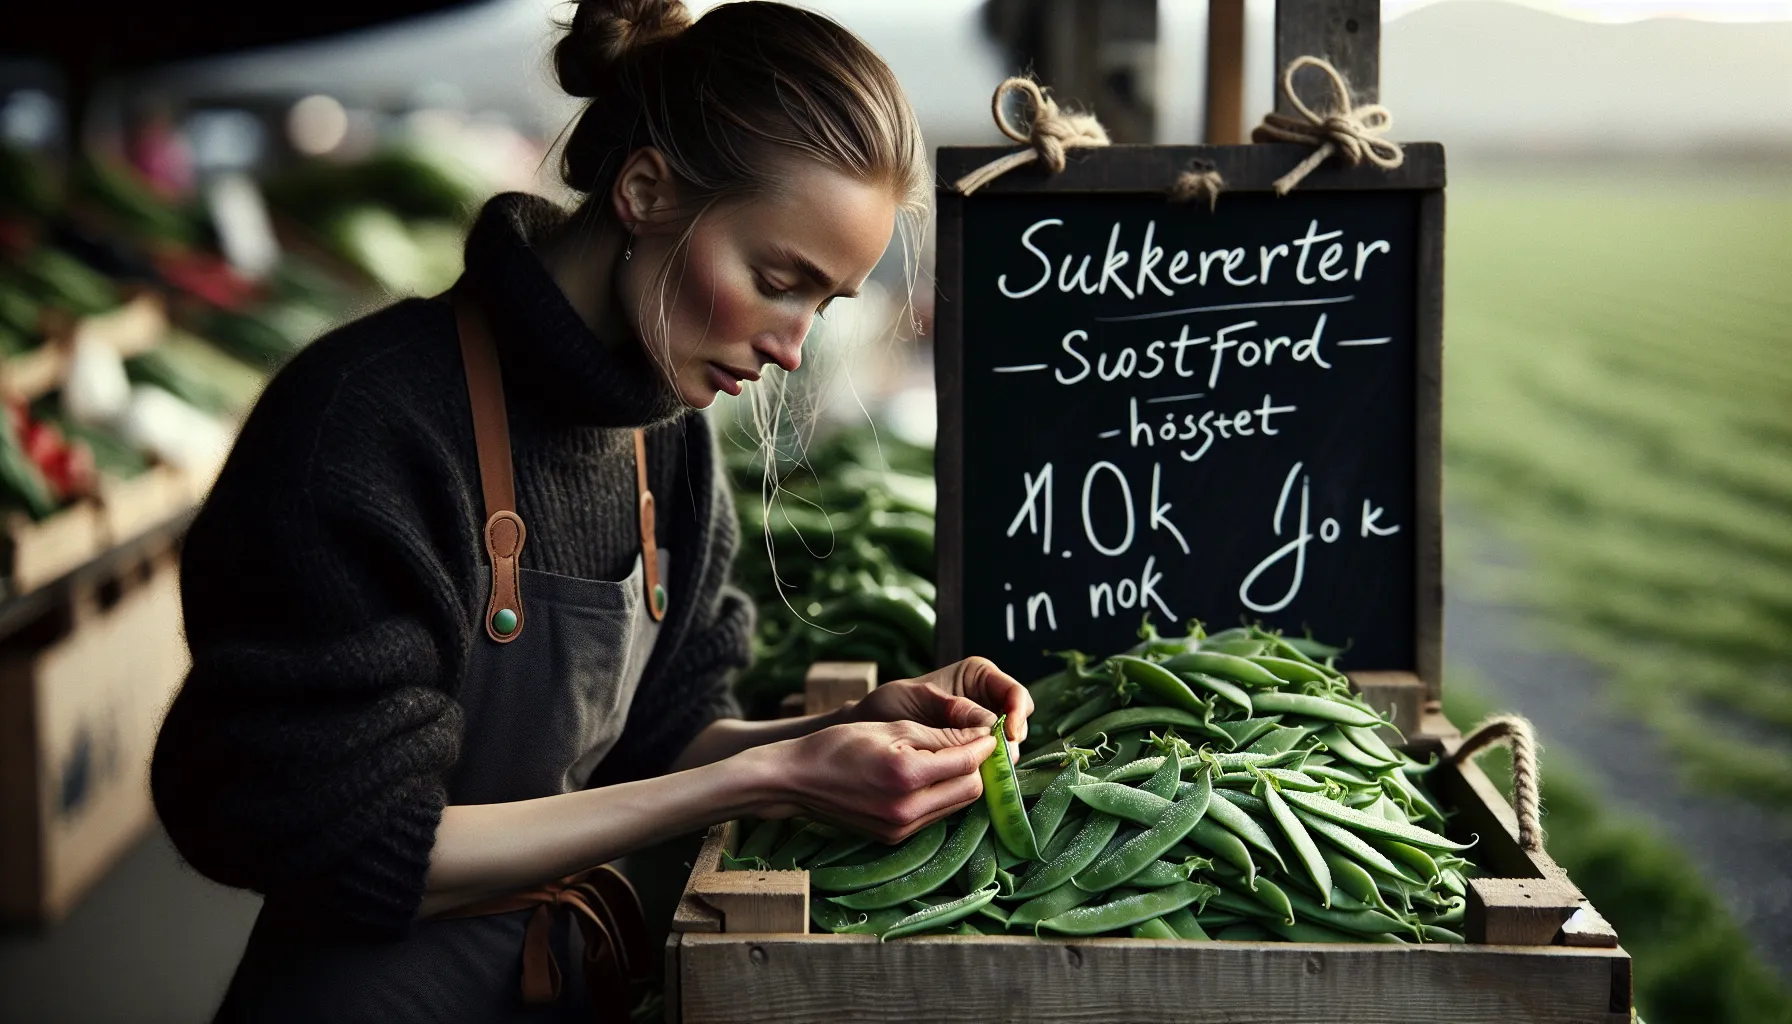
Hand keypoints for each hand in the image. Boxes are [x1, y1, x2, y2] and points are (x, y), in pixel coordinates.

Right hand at [752, 719, 995, 843]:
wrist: (798, 780)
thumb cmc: (840, 745)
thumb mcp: (893, 727)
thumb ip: (940, 734)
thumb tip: (979, 735)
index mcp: (907, 776)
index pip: (968, 764)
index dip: (984, 746)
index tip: (989, 732)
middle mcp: (908, 810)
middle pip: (970, 790)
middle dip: (976, 766)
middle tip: (971, 744)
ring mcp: (901, 828)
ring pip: (955, 805)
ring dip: (960, 781)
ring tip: (950, 757)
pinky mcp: (894, 838)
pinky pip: (934, 816)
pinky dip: (940, 795)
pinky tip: (927, 777)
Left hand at [844, 657, 1034, 758]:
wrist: (867, 729)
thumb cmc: (888, 704)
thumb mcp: (917, 698)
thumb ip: (952, 707)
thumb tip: (988, 722)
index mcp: (978, 677)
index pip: (1014, 693)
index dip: (1017, 713)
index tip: (1008, 733)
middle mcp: (986, 701)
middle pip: (1018, 721)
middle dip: (1012, 740)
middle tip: (1001, 758)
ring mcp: (981, 729)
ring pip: (1008, 745)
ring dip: (1002, 758)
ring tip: (986, 770)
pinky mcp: (973, 753)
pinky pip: (990, 761)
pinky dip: (987, 770)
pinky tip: (975, 778)